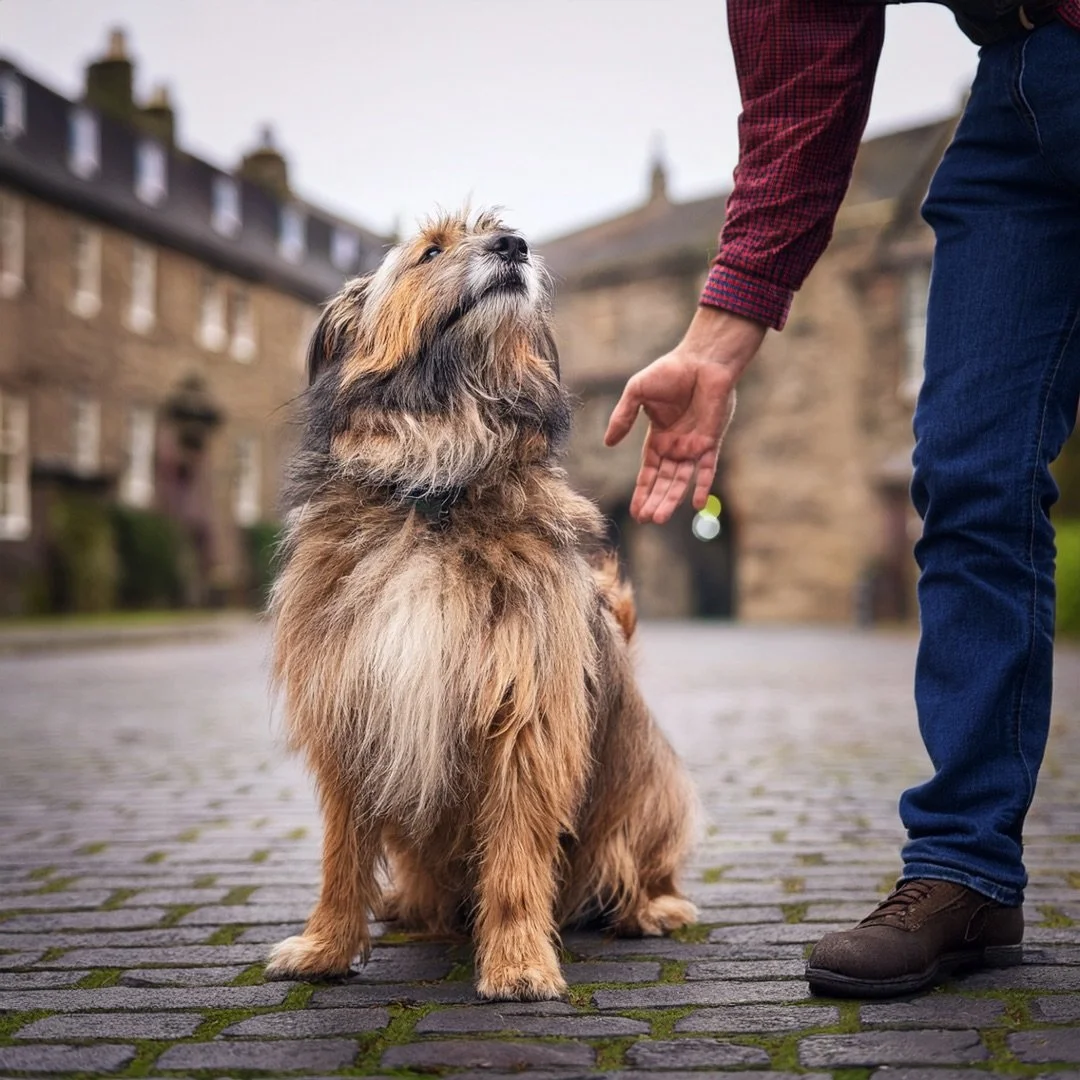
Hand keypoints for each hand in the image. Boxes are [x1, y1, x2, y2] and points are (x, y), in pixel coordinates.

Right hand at [604, 308, 765, 523]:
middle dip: (655, 501)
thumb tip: (607, 443)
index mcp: (659, 438)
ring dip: (671, 499)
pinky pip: (707, 469)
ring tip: (660, 518)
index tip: (636, 512)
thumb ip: (623, 416)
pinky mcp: (712, 441)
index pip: (649, 472)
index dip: (642, 491)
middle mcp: (677, 446)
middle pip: (664, 481)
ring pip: (681, 480)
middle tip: (647, 521)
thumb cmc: (669, 371)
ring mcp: (695, 445)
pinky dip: (703, 486)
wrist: (703, 359)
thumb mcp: (637, 392)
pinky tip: (696, 504)